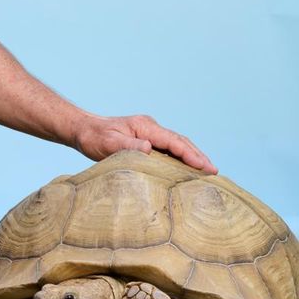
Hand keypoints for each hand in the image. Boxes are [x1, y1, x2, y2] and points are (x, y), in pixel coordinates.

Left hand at [72, 114, 216, 172]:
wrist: (83, 130)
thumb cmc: (93, 137)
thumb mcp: (108, 143)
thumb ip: (128, 146)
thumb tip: (149, 149)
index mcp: (145, 126)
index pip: (174, 141)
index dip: (190, 154)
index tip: (205, 166)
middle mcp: (150, 127)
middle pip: (181, 141)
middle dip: (198, 155)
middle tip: (215, 172)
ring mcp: (149, 133)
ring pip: (177, 144)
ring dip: (192, 156)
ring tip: (207, 171)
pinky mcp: (146, 140)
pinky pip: (169, 149)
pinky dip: (181, 157)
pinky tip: (186, 169)